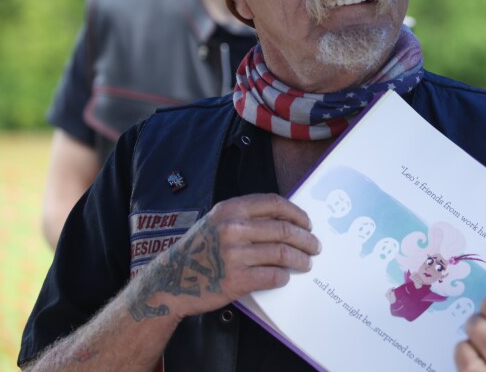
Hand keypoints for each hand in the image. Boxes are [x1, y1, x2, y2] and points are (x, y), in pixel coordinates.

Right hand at [125, 194, 320, 321]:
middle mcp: (233, 228)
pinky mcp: (236, 280)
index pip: (274, 204)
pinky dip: (283, 277)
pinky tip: (285, 277)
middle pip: (284, 230)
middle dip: (305, 239)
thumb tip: (284, 221)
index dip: (296, 213)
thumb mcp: (216, 222)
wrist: (170, 281)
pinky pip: (272, 276)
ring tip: (306, 263)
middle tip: (314, 246)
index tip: (307, 223)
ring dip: (300, 259)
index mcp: (230, 209)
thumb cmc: (197, 251)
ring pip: (282, 253)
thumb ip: (244, 217)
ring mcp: (234, 254)